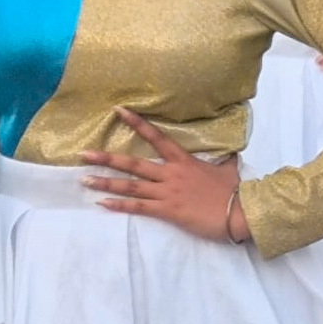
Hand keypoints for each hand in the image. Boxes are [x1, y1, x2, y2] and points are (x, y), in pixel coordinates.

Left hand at [80, 106, 247, 242]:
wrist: (240, 212)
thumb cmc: (234, 191)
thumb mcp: (228, 169)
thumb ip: (223, 160)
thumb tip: (230, 154)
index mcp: (182, 160)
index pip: (156, 137)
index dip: (136, 123)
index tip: (117, 111)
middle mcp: (170, 174)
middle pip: (132, 163)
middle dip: (106, 158)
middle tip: (82, 154)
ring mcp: (167, 192)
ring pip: (130, 186)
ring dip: (105, 182)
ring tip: (83, 179)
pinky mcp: (167, 211)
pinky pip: (138, 208)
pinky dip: (119, 205)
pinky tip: (102, 203)